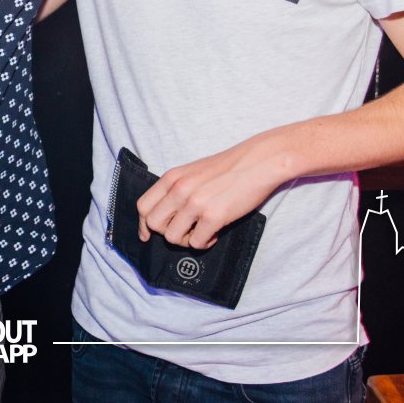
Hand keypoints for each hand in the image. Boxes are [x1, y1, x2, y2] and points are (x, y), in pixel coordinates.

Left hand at [136, 146, 280, 249]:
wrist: (260, 161)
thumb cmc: (229, 167)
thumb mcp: (193, 171)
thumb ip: (176, 188)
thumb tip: (164, 214)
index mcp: (172, 177)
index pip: (143, 206)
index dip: (143, 225)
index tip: (148, 235)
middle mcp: (180, 189)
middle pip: (154, 224)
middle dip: (166, 233)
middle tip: (186, 230)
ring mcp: (195, 203)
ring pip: (172, 237)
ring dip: (186, 240)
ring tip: (202, 231)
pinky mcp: (214, 216)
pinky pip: (196, 243)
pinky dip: (205, 243)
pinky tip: (215, 233)